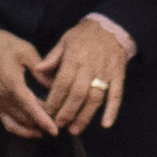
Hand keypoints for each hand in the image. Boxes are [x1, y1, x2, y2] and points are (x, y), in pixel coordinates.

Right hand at [0, 29, 56, 138]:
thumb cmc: (2, 45)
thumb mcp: (25, 50)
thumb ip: (40, 69)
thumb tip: (54, 85)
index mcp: (12, 83)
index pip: (29, 107)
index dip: (43, 120)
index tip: (54, 130)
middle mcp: (3, 96)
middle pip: (25, 117)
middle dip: (42, 123)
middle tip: (59, 122)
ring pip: (17, 123)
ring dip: (32, 128)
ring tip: (48, 128)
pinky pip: (7, 122)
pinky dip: (20, 130)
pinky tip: (33, 130)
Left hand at [37, 14, 132, 133]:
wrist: (111, 27)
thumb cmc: (84, 36)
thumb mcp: (65, 41)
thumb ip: (52, 58)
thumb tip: (38, 70)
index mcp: (74, 58)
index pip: (62, 83)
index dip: (55, 99)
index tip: (47, 113)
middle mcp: (90, 66)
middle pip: (78, 94)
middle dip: (67, 112)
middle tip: (59, 125)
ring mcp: (105, 72)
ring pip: (95, 98)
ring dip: (85, 116)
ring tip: (75, 129)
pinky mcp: (118, 76)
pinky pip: (116, 95)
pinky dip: (112, 110)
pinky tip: (106, 124)